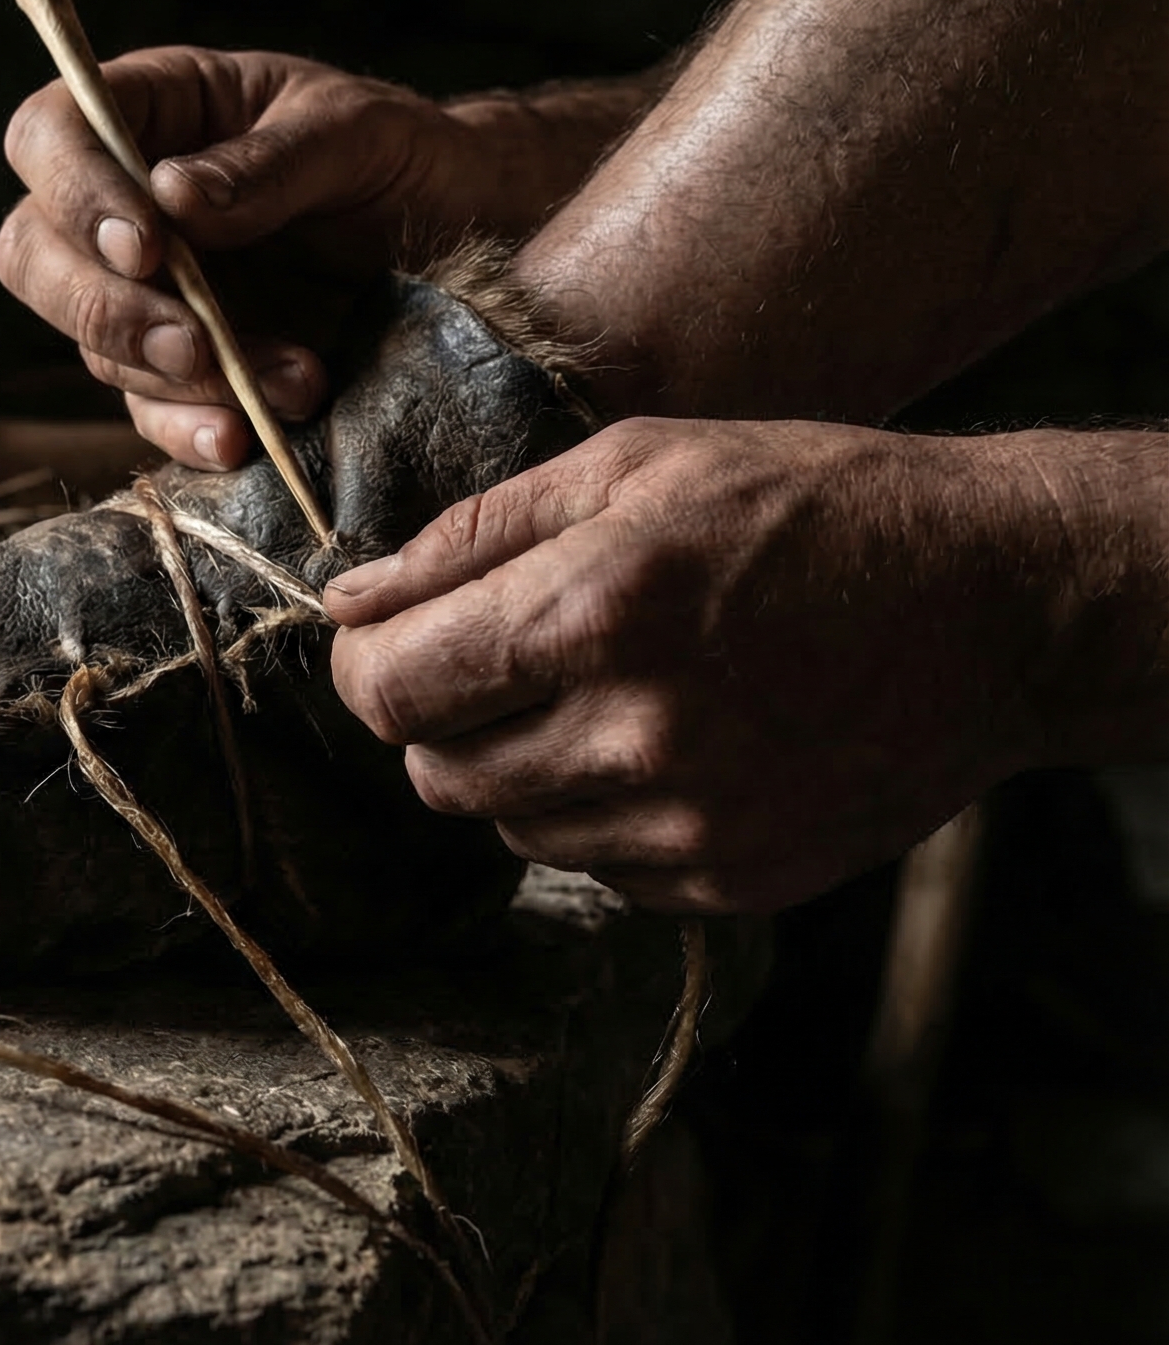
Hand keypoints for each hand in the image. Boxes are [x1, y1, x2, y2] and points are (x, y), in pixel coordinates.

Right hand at [0, 48, 621, 470]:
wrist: (468, 239)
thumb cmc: (404, 156)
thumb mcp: (356, 133)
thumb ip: (269, 162)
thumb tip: (172, 196)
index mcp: (153, 112)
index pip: (50, 134)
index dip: (73, 189)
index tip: (146, 244)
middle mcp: (124, 203)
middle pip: (32, 254)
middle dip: (101, 308)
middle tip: (191, 341)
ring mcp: (145, 293)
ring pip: (91, 344)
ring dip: (176, 378)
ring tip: (293, 379)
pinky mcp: (178, 370)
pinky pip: (149, 412)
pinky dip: (190, 432)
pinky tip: (244, 439)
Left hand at [320, 418, 1117, 913]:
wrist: (998, 604)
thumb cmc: (808, 505)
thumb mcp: (634, 463)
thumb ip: (470, 536)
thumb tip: (346, 601)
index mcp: (596, 611)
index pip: (386, 689)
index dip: (362, 666)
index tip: (385, 641)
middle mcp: (636, 734)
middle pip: (432, 772)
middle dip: (439, 717)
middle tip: (503, 659)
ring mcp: (691, 824)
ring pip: (508, 827)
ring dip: (519, 767)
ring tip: (603, 690)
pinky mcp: (733, 882)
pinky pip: (595, 869)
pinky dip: (601, 815)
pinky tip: (672, 743)